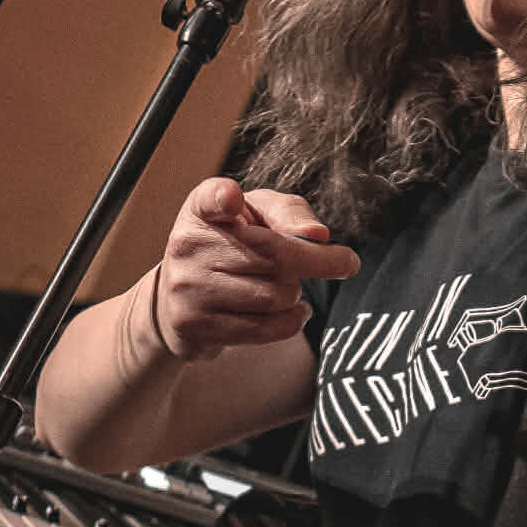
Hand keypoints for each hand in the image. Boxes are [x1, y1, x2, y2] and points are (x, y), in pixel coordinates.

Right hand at [152, 178, 360, 359]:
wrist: (185, 296)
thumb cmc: (235, 245)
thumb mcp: (258, 214)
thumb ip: (289, 212)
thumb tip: (317, 234)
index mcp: (202, 209)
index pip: (210, 198)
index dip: (223, 199)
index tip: (232, 200)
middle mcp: (189, 245)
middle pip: (274, 254)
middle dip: (318, 261)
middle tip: (342, 262)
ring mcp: (189, 288)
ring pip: (276, 295)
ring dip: (296, 292)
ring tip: (288, 285)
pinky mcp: (196, 326)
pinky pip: (266, 328)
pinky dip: (292, 320)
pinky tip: (292, 310)